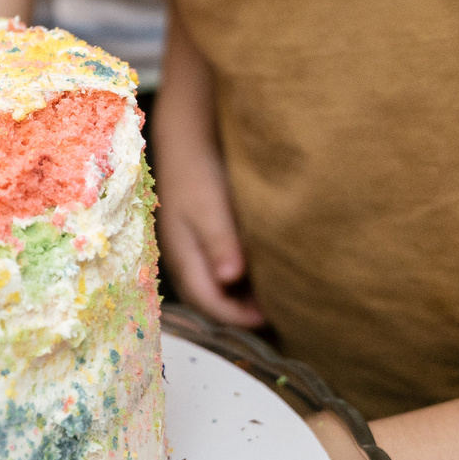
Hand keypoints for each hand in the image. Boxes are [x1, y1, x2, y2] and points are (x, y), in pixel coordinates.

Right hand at [152, 96, 264, 327]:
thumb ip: (220, 242)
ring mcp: (191, 249)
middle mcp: (185, 258)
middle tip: (275, 314)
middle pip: (210, 300)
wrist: (187, 141)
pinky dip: (239, 280)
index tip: (269, 318)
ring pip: (214, 287)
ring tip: (272, 299)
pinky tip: (260, 273)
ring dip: (239, 298)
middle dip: (239, 313)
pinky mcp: (202, 238)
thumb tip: (230, 279)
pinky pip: (219, 271)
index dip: (236, 316)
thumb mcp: (209, 206)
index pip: (208, 301)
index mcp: (183, 256)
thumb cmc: (197, 173)